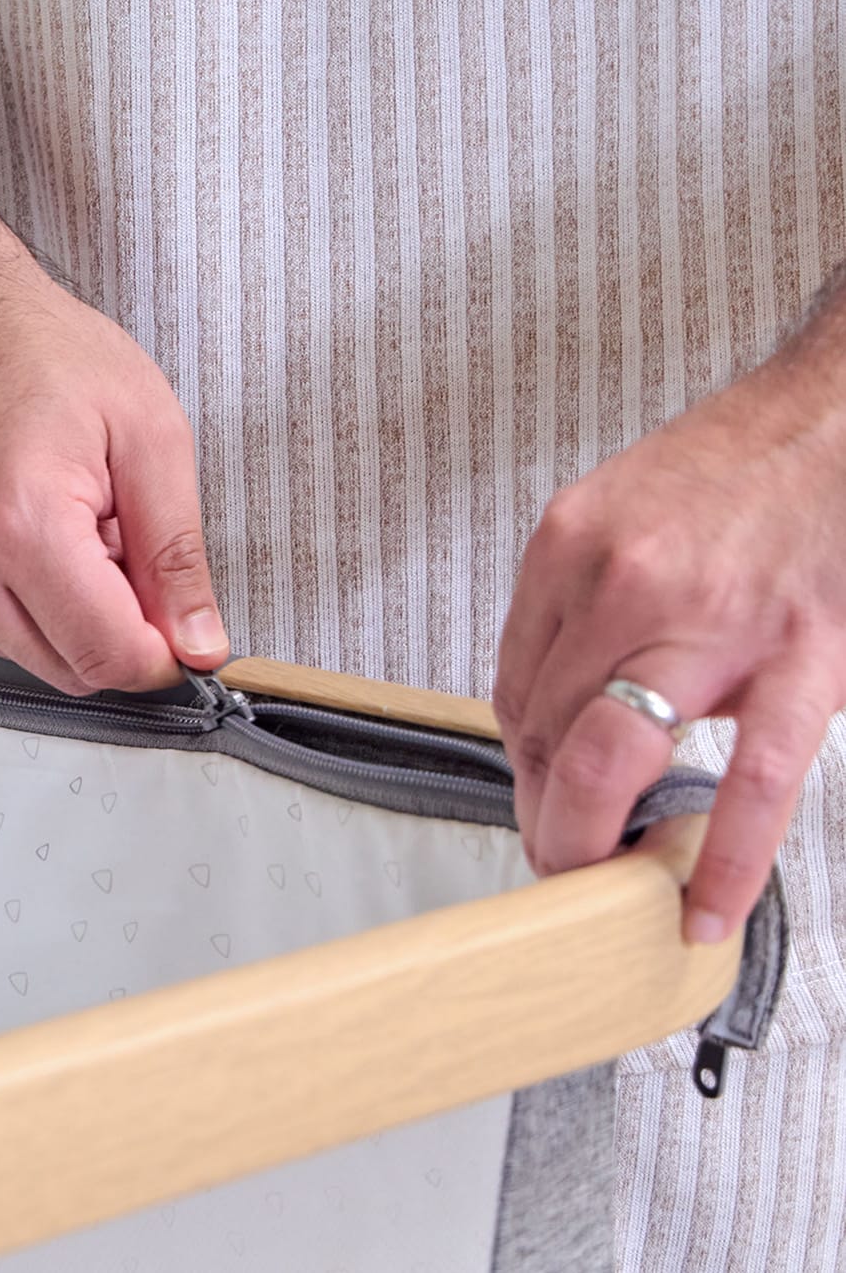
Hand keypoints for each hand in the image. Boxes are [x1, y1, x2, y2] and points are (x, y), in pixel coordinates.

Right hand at [0, 213, 227, 696]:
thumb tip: (199, 643)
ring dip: (61, 609)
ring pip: (27, 656)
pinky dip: (13, 598)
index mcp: (20, 523)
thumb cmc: (38, 352)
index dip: (161, 649)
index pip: (109, 656)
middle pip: (69, 668)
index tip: (174, 620)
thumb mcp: (149, 435)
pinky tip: (12, 530)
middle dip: (110, 621)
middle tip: (109, 536)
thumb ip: (179, 555)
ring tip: (56, 521)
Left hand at [494, 355, 845, 942]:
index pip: (514, 685)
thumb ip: (580, 605)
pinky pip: (753, 781)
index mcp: (567, 547)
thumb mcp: (615, 515)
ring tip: (597, 883)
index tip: (534, 793)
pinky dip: (725, 858)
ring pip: (613, 757)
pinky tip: (704, 906)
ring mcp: (710, 623)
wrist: (836, 421)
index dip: (518, 760)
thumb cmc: (730, 471)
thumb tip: (562, 704)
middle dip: (543, 808)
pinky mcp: (799, 658)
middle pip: (547, 729)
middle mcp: (623, 583)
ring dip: (592, 836)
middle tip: (554, 853)